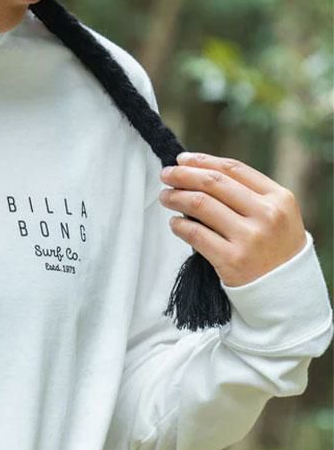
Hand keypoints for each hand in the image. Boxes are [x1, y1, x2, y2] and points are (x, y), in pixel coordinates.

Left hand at [158, 151, 307, 287]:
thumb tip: (197, 172)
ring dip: (176, 197)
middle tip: (165, 175)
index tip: (182, 160)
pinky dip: (179, 225)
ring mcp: (249, 237)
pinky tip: (174, 222)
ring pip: (201, 205)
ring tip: (165, 197)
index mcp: (278, 197)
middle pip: (214, 183)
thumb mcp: (275, 214)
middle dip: (183, 175)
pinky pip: (195, 235)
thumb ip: (246, 194)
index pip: (233, 169)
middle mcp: (266, 214)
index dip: (203, 161)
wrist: (284, 289)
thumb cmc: (273, 247)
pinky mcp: (232, 260)